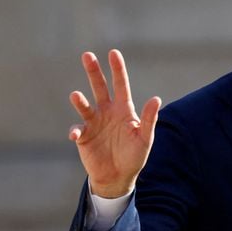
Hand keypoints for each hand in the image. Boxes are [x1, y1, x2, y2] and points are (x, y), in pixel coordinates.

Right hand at [68, 49, 161, 197]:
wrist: (118, 177)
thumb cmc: (134, 157)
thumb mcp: (144, 138)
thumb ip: (148, 118)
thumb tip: (156, 98)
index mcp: (123, 109)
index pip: (120, 85)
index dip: (117, 69)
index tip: (113, 53)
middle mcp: (107, 111)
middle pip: (99, 87)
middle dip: (93, 71)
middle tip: (87, 55)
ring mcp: (94, 122)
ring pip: (85, 105)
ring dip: (80, 100)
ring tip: (75, 96)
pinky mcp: (83, 136)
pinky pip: (76, 129)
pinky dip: (75, 130)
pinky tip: (75, 134)